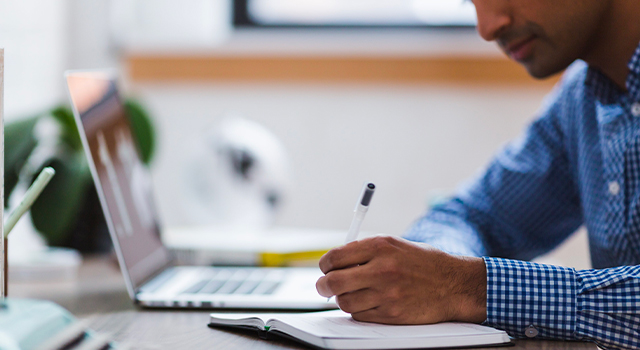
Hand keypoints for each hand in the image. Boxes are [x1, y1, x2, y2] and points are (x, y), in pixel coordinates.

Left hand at [316, 236, 486, 324]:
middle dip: (323, 286)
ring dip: (343, 299)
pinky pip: (360, 315)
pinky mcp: (391, 314)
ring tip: (352, 293)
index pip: (335, 257)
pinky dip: (358, 311)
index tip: (326, 268)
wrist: (454, 284)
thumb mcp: (394, 245)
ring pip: (344, 302)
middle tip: (325, 286)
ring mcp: (386, 294)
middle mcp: (381, 269)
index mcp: (380, 246)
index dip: (325, 265)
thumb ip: (364, 251)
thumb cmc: (424, 263)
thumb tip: (334, 262)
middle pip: (333, 282)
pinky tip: (368, 302)